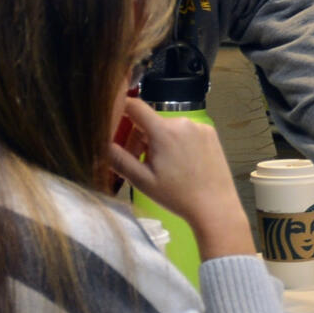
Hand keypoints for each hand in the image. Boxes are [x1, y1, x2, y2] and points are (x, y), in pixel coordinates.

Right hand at [107, 98, 253, 259]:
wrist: (215, 206)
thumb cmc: (177, 195)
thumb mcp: (142, 181)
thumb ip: (118, 159)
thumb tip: (99, 143)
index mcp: (163, 131)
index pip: (134, 106)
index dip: (120, 110)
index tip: (113, 122)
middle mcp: (182, 121)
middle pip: (150, 122)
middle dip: (140, 139)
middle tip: (140, 164)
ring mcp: (199, 126)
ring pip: (167, 127)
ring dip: (158, 142)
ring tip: (162, 167)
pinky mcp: (210, 133)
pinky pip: (185, 131)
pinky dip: (177, 142)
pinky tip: (181, 164)